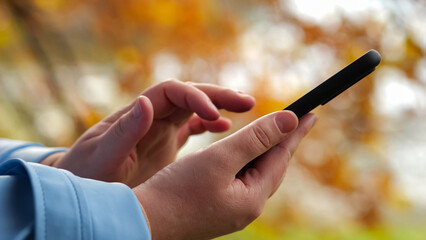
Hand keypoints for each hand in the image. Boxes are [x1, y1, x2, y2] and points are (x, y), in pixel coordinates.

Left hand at [43, 80, 254, 186]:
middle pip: (190, 94)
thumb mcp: (102, 156)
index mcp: (137, 114)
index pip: (173, 92)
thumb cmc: (87, 174)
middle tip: (247, 102)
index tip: (216, 115)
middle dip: (218, 95)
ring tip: (246, 108)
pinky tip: (225, 128)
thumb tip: (145, 100)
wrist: (82, 189)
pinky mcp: (164, 144)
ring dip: (219, 106)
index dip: (196, 97)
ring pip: (194, 109)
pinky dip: (209, 125)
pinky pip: (191, 127)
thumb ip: (124, 131)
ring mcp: (160, 129)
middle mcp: (151, 116)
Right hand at [133, 111, 317, 239]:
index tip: (312, 113)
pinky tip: (243, 156)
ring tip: (276, 136)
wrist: (142, 221)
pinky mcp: (216, 207)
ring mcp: (231, 210)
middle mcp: (246, 208)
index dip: (296, 132)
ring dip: (265, 151)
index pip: (282, 157)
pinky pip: (240, 180)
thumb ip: (255, 139)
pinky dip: (246, 162)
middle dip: (284, 143)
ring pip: (256, 174)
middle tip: (298, 122)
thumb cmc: (177, 190)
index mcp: (252, 198)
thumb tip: (289, 120)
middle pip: (272, 168)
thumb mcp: (220, 159)